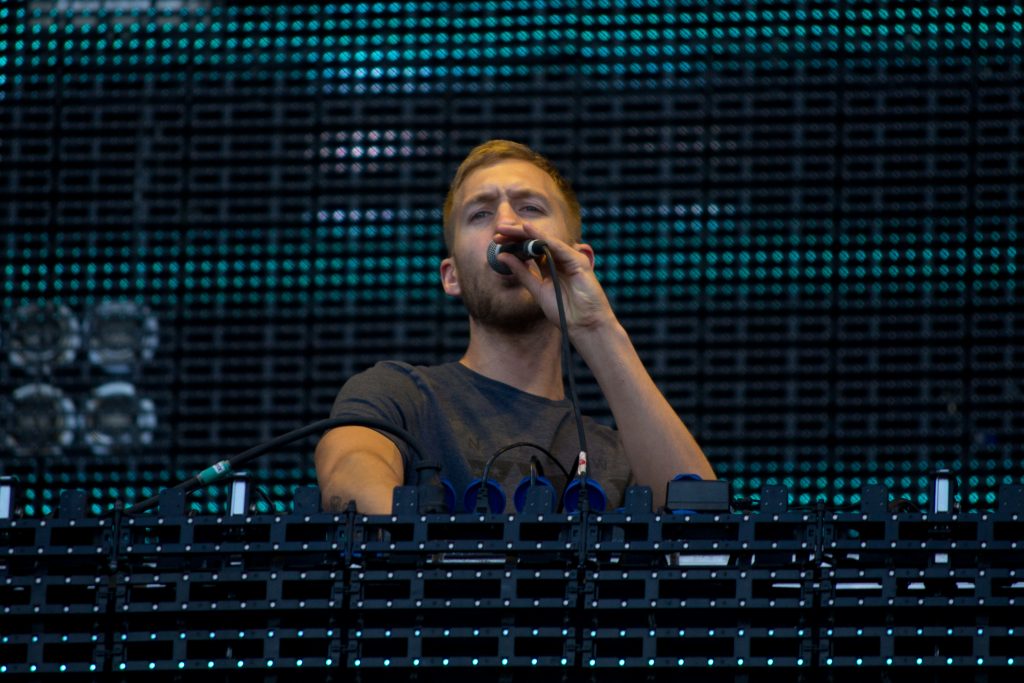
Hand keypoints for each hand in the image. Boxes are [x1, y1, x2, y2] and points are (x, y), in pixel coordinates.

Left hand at [494, 222, 616, 334]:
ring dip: (525, 233)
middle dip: (517, 234)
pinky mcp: (578, 261)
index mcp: (550, 266)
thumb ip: (522, 273)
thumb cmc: (563, 311)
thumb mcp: (537, 290)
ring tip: (507, 229)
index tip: (496, 240)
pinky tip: (528, 230)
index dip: (514, 243)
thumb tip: (502, 256)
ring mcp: (570, 259)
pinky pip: (557, 246)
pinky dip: (542, 237)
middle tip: (498, 229)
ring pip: (545, 240)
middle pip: (536, 242)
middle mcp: (560, 259)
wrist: (583, 325)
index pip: (530, 249)